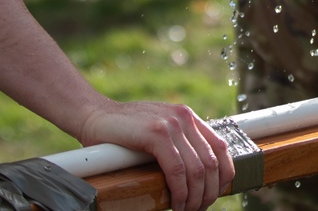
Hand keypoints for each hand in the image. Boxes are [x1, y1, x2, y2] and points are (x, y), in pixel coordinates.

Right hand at [78, 100, 234, 210]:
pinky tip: (175, 204)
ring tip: (186, 210)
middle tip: (198, 209)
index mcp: (189, 117)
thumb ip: (177, 145)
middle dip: (209, 192)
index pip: (222, 148)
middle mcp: (185, 117)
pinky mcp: (157, 133)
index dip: (223, 176)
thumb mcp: (158, 133)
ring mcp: (172, 124)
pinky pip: (177, 169)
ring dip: (195, 197)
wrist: (93, 116)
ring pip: (197, 169)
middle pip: (212, 163)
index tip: (213, 195)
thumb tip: (196, 177)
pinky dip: (179, 191)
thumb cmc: (122, 132)